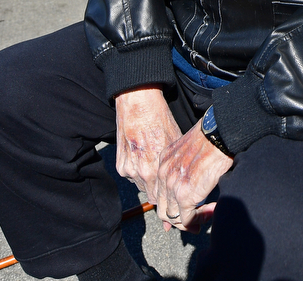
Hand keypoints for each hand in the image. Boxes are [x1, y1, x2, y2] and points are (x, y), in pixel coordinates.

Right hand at [114, 86, 181, 201]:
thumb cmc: (161, 121)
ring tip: (153, 163)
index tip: (173, 191)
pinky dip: (137, 171)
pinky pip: (131, 177)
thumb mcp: (176, 142)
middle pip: (152, 195)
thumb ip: (176, 164)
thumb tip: (182, 180)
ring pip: (141, 186)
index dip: (169, 194)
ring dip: (147, 180)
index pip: (163, 197)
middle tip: (164, 178)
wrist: (139, 105)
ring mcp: (129, 170)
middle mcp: (142, 172)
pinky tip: (143, 157)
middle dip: (158, 189)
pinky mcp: (120, 166)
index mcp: (158, 168)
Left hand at [154, 121, 232, 232]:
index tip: (184, 210)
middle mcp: (164, 174)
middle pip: (162, 208)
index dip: (172, 204)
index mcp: (164, 161)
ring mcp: (172, 186)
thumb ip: (186, 164)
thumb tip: (195, 176)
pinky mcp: (185, 196)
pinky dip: (199, 220)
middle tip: (194, 221)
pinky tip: (212, 210)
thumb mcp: (190, 148)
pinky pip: (187, 219)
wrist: (217, 135)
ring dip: (189, 221)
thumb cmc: (210, 137)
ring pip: (172, 217)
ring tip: (205, 216)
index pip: (160, 191)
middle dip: (177, 218)